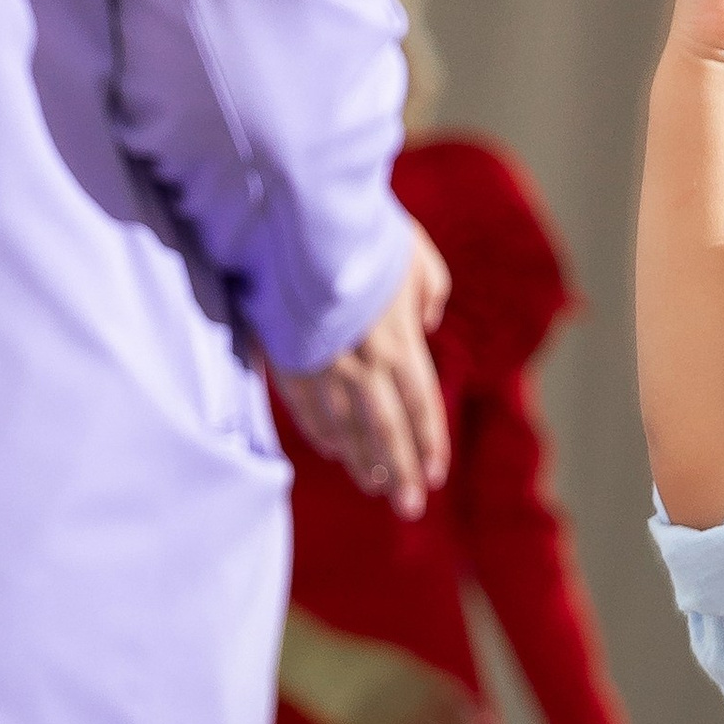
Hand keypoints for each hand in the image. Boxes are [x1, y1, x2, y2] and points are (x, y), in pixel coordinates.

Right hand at [273, 218, 450, 517]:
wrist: (302, 216)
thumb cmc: (364, 231)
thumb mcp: (416, 256)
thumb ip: (430, 293)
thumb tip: (426, 324)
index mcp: (401, 343)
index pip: (421, 407)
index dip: (429, 444)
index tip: (434, 475)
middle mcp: (366, 365)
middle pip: (388, 432)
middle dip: (400, 473)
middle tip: (408, 507)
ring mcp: (325, 366)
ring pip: (347, 428)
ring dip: (361, 460)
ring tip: (373, 483)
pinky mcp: (289, 360)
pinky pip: (307, 409)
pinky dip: (322, 432)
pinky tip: (332, 450)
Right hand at [278, 611, 488, 723]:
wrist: (311, 663)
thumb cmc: (356, 662)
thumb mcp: (391, 661)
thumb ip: (420, 678)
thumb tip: (456, 701)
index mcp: (399, 667)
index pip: (440, 689)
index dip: (462, 705)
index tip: (482, 717)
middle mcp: (389, 688)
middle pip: (434, 713)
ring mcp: (372, 709)